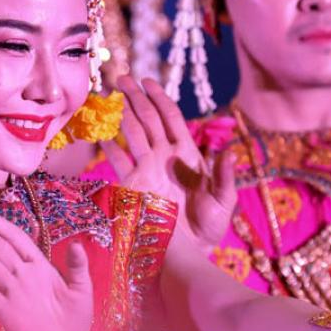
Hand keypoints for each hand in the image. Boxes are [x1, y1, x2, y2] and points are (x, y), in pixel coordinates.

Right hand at [102, 76, 236, 247]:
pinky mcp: (134, 185)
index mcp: (187, 153)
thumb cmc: (209, 227)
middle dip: (135, 97)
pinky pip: (120, 160)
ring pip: (133, 133)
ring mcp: (148, 168)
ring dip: (121, 114)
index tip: (146, 81)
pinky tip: (101, 132)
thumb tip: (229, 151)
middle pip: (148, 118)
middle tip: (121, 78)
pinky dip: (110, 145)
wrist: (188, 252)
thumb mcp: (224, 201)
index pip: (171, 117)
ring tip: (108, 95)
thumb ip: (225, 176)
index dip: (159, 98)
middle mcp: (165, 156)